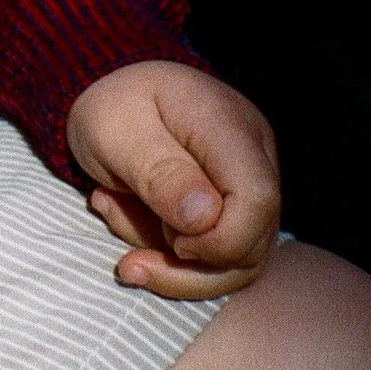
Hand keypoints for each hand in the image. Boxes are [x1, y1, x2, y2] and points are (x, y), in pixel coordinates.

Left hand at [67, 61, 280, 297]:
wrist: (116, 100)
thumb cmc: (114, 108)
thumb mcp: (113, 130)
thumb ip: (157, 172)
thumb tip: (204, 218)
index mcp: (228, 126)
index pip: (257, 197)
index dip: (222, 240)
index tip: (171, 243)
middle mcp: (254, 158)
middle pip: (252, 243)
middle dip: (188, 269)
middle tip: (128, 259)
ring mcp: (249, 186)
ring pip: (236, 262)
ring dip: (173, 267)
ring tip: (118, 223)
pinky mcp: (237, 212)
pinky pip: (218, 259)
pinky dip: (172, 259)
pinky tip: (130, 223)